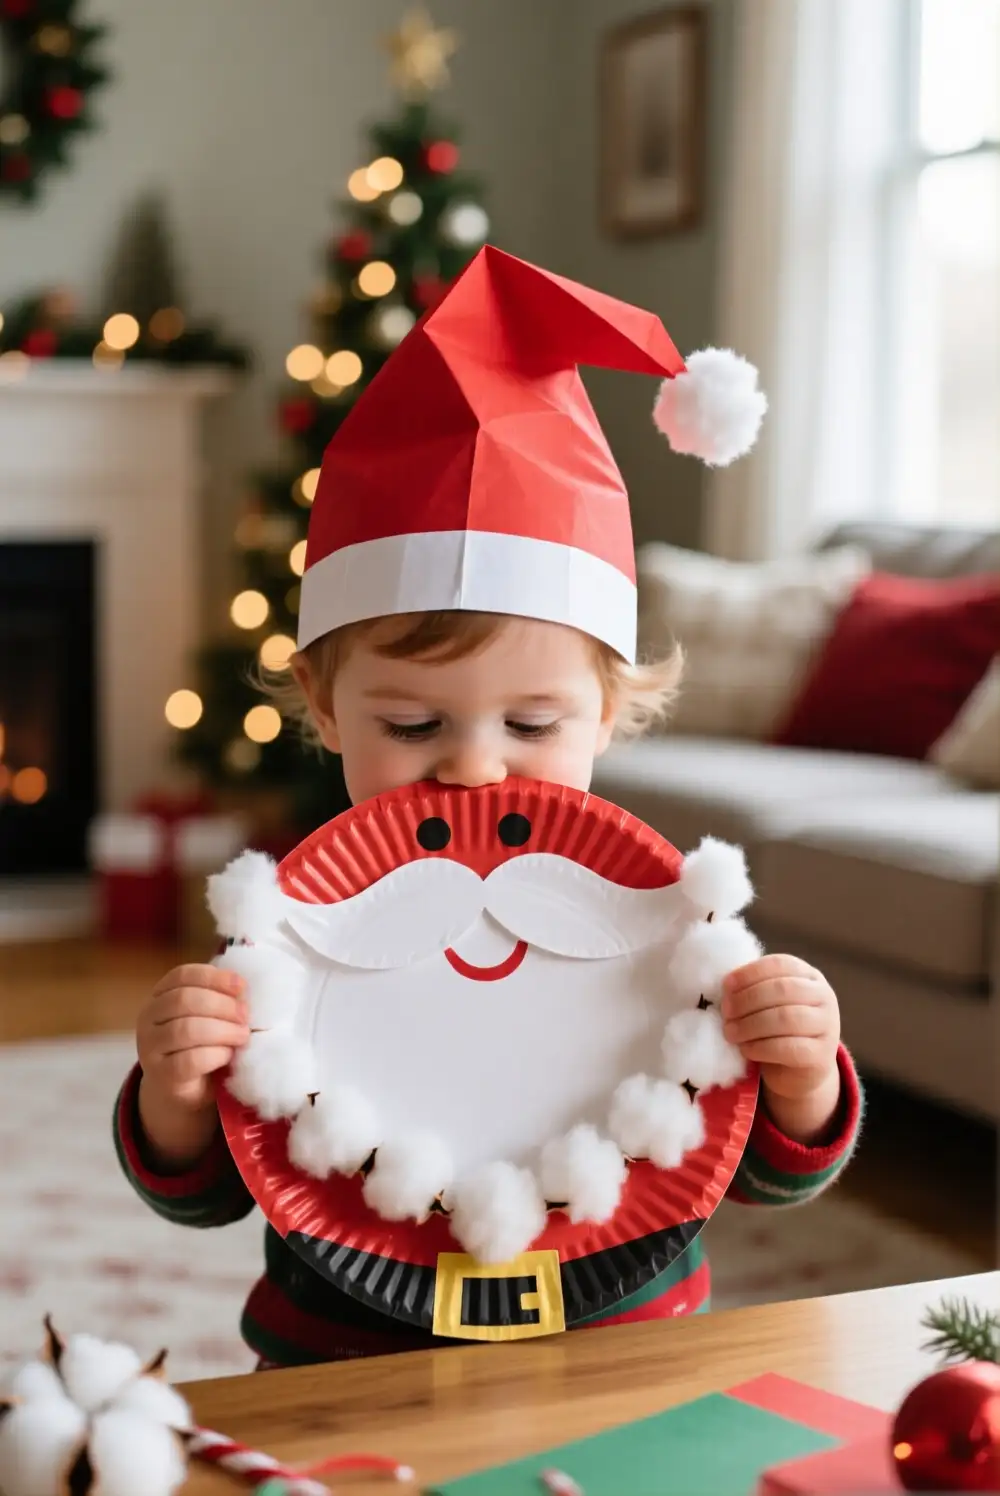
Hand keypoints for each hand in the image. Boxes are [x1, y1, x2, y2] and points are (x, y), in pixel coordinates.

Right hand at [136, 963, 249, 1170]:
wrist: (184, 1092)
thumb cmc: (201, 1046)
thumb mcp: (210, 1018)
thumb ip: (221, 1001)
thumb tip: (244, 990)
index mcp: (160, 996)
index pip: (182, 975)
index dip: (214, 977)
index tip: (241, 986)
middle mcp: (148, 1018)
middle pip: (183, 1000)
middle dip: (221, 1005)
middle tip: (245, 1016)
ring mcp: (150, 1048)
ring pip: (186, 1029)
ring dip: (222, 1030)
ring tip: (242, 1036)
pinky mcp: (161, 1075)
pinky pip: (190, 1060)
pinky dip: (215, 1055)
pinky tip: (228, 1056)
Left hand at [721, 954, 841, 1143]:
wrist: (802, 1070)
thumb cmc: (779, 1029)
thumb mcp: (771, 1003)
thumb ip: (755, 990)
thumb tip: (725, 986)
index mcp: (809, 976)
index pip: (780, 964)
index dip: (750, 973)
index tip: (726, 985)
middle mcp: (824, 996)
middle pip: (783, 990)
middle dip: (747, 999)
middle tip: (725, 1012)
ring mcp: (827, 1026)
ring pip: (786, 1018)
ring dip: (750, 1024)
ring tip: (730, 1032)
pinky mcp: (821, 1055)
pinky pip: (789, 1048)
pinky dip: (761, 1047)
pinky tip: (745, 1048)